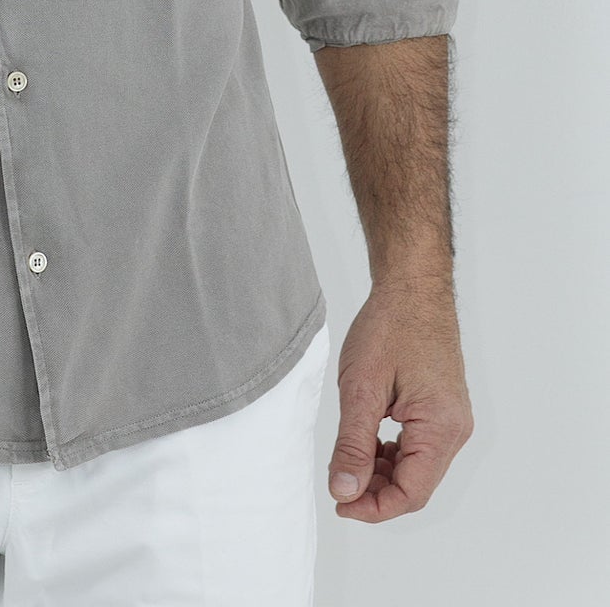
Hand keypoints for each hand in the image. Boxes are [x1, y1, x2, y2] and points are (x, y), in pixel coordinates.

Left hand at [327, 280, 473, 520]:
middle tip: (339, 482)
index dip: (373, 507)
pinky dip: (392, 454)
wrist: (412, 286)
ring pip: (417, 469)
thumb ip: (353, 444)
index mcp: (441, 427)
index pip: (411, 493)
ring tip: (349, 459)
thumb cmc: (390, 326)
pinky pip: (420, 448)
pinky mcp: (443, 409)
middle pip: (416, 485)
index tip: (339, 502)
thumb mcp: (361, 388)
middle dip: (376, 492)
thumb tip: (345, 491)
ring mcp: (452, 419)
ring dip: (383, 473)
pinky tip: (368, 442)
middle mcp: (455, 429)